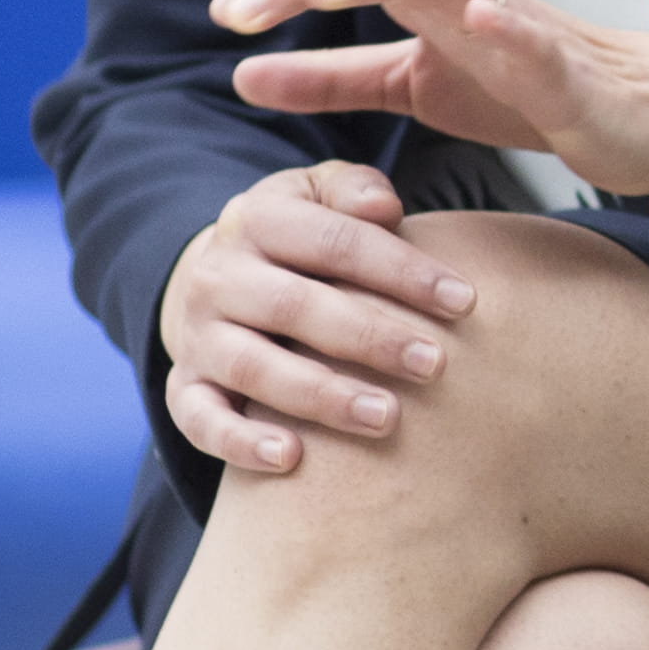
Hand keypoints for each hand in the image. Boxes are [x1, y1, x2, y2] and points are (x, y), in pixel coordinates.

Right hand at [151, 159, 474, 475]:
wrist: (217, 280)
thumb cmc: (299, 239)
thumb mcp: (320, 195)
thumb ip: (354, 190)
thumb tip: (384, 206)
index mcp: (256, 219)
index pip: (333, 242)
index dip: (401, 271)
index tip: (465, 301)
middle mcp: (217, 277)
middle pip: (293, 307)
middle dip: (369, 338)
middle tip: (433, 365)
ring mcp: (196, 336)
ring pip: (252, 368)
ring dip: (321, 396)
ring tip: (386, 418)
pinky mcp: (183, 388)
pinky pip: (199, 420)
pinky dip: (239, 443)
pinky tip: (292, 459)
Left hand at [215, 0, 648, 201]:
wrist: (633, 115)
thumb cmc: (522, 90)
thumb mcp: (408, 85)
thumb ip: (330, 78)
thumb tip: (239, 73)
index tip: (225, 15)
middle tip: (235, 14)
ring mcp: (514, 25)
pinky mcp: (563, 69)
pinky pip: (532, 37)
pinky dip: (502, 23)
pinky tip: (470, 16)